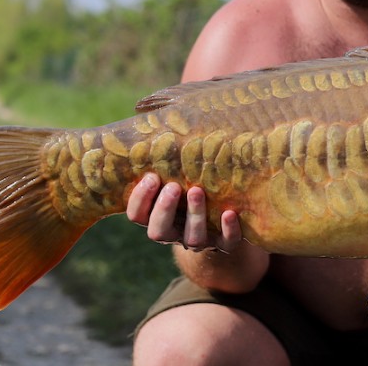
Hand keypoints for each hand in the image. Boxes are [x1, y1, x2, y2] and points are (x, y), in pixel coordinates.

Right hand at [125, 173, 242, 252]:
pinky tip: (229, 213)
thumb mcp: (178, 176)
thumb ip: (168, 162)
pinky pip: (227, 243)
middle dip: (164, 209)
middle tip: (173, 186)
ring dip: (194, 215)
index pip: (137, 215)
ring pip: (193, 238)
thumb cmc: (193, 186)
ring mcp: (200, 241)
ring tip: (197, 190)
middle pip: (159, 231)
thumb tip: (157, 123)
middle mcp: (175, 233)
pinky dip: (228, 230)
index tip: (151, 177)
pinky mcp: (225, 244)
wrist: (224, 218)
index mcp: (157, 217)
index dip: (140, 199)